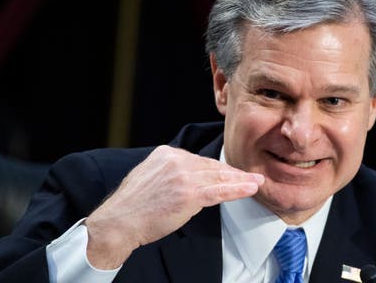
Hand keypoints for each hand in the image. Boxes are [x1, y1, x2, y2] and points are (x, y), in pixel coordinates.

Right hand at [83, 145, 263, 268]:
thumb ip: (170, 172)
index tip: (232, 173)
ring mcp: (184, 176)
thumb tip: (189, 176)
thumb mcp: (150, 176)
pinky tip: (251, 188)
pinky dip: (238, 189)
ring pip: (219, 178)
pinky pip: (220, 191)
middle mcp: (176, 160)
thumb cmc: (133, 205)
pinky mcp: (189, 194)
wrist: (119, 221)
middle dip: (233, 174)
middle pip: (212, 167)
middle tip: (251, 177)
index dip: (219, 169)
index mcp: (166, 153)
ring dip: (241, 180)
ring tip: (257, 182)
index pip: (200, 160)